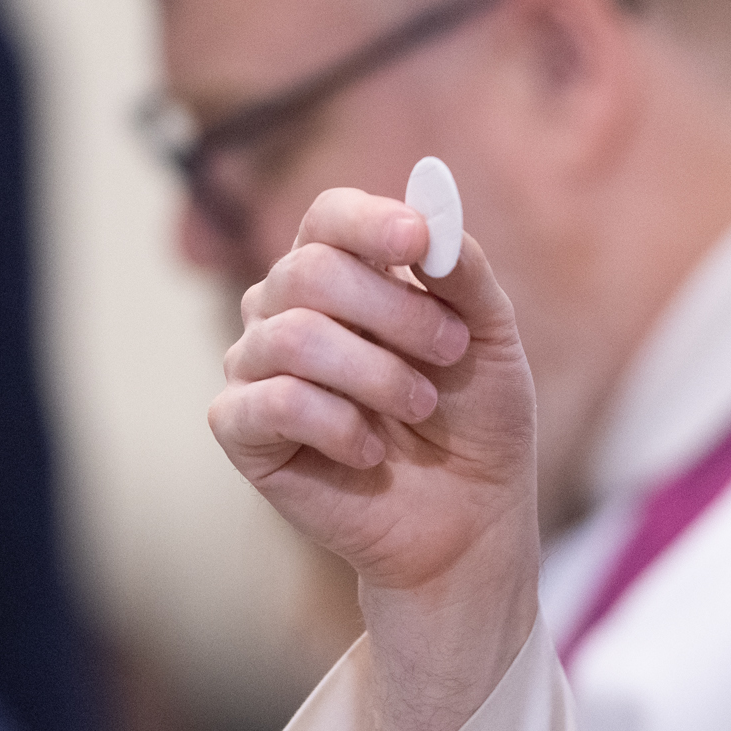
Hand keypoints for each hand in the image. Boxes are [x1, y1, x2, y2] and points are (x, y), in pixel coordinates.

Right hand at [209, 187, 540, 730]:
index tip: (419, 242)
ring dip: (375, 374)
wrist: (467, 519)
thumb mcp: (489, 336)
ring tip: (419, 409)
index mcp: (343, 272)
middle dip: (395, 313)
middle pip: (309, 270)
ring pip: (292, 335)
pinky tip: (370, 452)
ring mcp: (256, 366)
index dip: (371, 223)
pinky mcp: (241, 429)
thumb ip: (460, 270)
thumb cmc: (475, 419)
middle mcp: (286, 308)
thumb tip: (431, 211)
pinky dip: (336, 425)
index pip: (329, 217)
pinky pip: (273, 401)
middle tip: (450, 355)